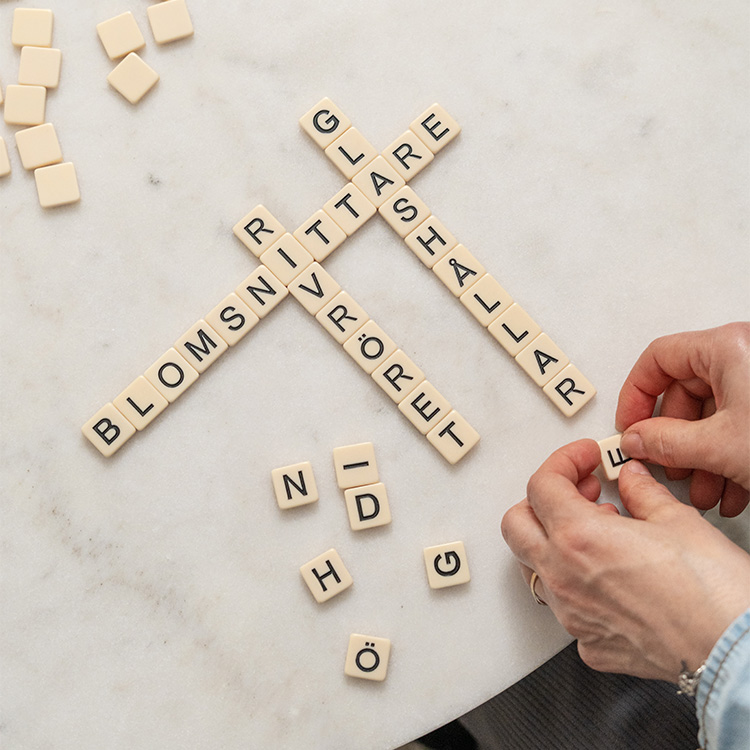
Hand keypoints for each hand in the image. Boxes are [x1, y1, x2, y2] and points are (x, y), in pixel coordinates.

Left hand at [501, 440, 749, 681]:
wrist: (733, 653)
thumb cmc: (711, 591)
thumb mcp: (678, 520)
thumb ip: (643, 491)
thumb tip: (631, 478)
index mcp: (577, 537)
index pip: (541, 485)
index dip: (563, 462)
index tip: (585, 458)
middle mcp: (563, 577)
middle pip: (515, 525)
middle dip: (540, 500)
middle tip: (580, 491)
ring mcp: (571, 614)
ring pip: (533, 566)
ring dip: (553, 541)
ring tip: (598, 532)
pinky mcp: (588, 643)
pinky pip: (565, 606)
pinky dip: (577, 583)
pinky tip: (610, 577)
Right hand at [616, 322, 749, 515]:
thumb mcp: (720, 446)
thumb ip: (665, 441)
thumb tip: (637, 440)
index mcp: (728, 347)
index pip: (658, 358)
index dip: (636, 394)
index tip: (630, 426)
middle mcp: (745, 357)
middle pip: (685, 392)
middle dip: (675, 440)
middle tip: (666, 466)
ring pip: (713, 415)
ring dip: (701, 459)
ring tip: (703, 489)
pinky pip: (738, 426)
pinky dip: (727, 460)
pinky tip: (730, 489)